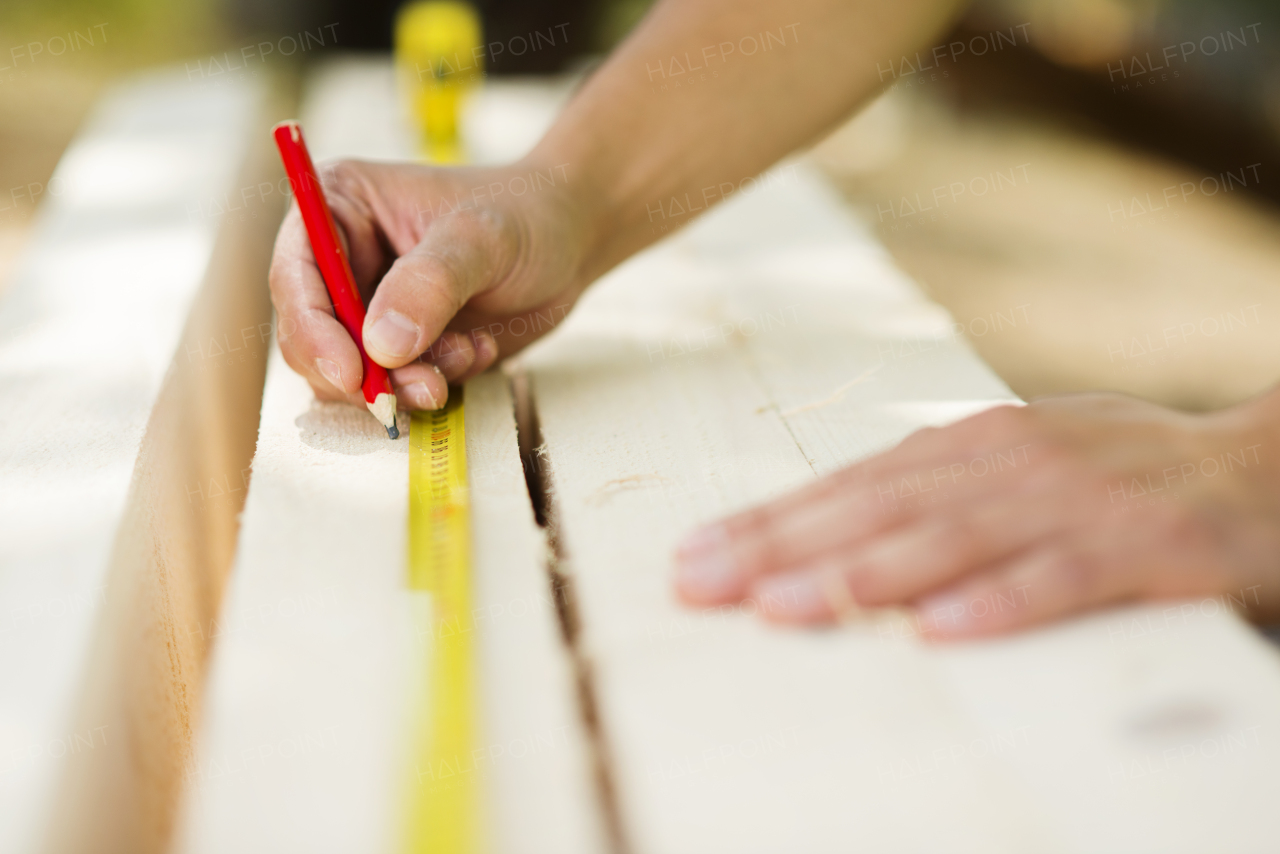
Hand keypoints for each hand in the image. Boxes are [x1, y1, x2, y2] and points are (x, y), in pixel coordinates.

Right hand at [268, 158, 594, 408]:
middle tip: (426, 383)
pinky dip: (436, 382)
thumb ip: (431, 285)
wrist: (569, 243)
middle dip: (365, 373)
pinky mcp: (398, 347)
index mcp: (339, 206)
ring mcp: (367, 308)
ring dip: (409, 381)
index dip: (312, 330)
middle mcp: (341, 260)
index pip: (295, 276)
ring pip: (351, 376)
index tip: (351, 372)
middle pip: (310, 338)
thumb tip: (382, 345)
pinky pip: (395, 388)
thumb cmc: (526, 216)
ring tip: (468, 350)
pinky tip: (477, 348)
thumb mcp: (482, 238)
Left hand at [674, 392, 1279, 638]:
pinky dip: (1003, 601)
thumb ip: (928, 495)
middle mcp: (1010, 461)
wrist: (1265, 464)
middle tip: (704, 586)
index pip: (847, 487)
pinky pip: (1066, 577)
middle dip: (782, 548)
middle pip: (877, 509)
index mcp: (969, 443)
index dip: (766, 522)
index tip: (691, 560)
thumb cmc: (1115, 474)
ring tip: (789, 605)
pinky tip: (942, 631)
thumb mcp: (1014, 469)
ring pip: (955, 537)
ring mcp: (1078, 499)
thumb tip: (818, 537)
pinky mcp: (1151, 543)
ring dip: (866, 572)